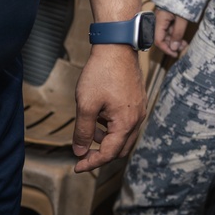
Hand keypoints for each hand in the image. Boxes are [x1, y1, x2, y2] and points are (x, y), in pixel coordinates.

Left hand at [72, 44, 145, 172]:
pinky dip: (110, 128)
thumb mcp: (86, 106)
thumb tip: (80, 151)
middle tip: (82, 155)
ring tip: (88, 132)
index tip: (76, 167)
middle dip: (100, 155)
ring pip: (123, 137)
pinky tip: (97, 118)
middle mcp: (137, 119)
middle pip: (120, 149)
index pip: (109, 153)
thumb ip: (83, 132)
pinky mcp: (136, 102)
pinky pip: (124, 124)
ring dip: (105, 141)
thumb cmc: (101, 74)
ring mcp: (138, 110)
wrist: (116, 47)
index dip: (92, 163)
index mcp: (126, 123)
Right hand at [153, 8, 188, 57]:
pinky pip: (167, 28)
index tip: (174, 54)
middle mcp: (157, 21)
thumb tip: (174, 48)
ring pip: (165, 33)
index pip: (158, 40)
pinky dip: (174, 33)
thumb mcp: (183, 18)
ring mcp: (161, 18)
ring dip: (173, 40)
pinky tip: (181, 36)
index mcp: (159, 21)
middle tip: (182, 48)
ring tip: (183, 43)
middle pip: (161, 38)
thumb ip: (177, 33)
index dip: (166, 48)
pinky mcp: (166, 16)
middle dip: (171, 44)